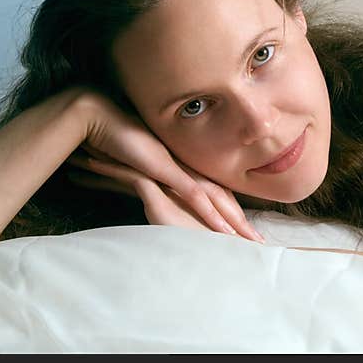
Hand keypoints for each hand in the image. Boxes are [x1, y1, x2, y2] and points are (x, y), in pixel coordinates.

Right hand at [67, 89, 264, 242]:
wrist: (103, 121)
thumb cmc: (117, 143)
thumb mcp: (137, 168)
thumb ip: (149, 182)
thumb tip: (154, 197)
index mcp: (183, 167)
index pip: (215, 193)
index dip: (231, 212)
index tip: (246, 231)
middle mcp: (187, 167)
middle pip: (222, 197)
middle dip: (241, 221)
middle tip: (259, 241)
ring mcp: (180, 168)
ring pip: (215, 198)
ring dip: (233, 220)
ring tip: (249, 239)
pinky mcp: (168, 171)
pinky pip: (193, 195)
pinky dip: (209, 213)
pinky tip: (222, 229)